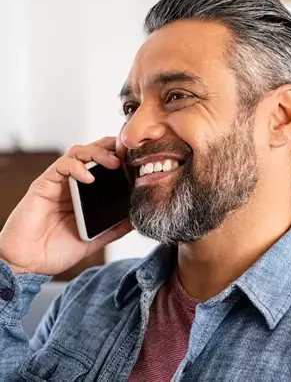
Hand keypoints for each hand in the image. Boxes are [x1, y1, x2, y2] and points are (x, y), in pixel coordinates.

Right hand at [0, 137, 132, 274]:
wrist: (28, 263)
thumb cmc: (56, 250)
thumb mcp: (94, 239)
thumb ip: (113, 228)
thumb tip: (136, 219)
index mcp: (87, 193)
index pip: (105, 165)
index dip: (121, 158)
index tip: (140, 160)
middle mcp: (73, 183)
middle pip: (94, 152)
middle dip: (112, 148)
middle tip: (129, 154)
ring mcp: (59, 182)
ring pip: (78, 152)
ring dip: (98, 153)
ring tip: (114, 163)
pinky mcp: (44, 184)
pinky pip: (61, 166)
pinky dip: (76, 166)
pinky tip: (88, 177)